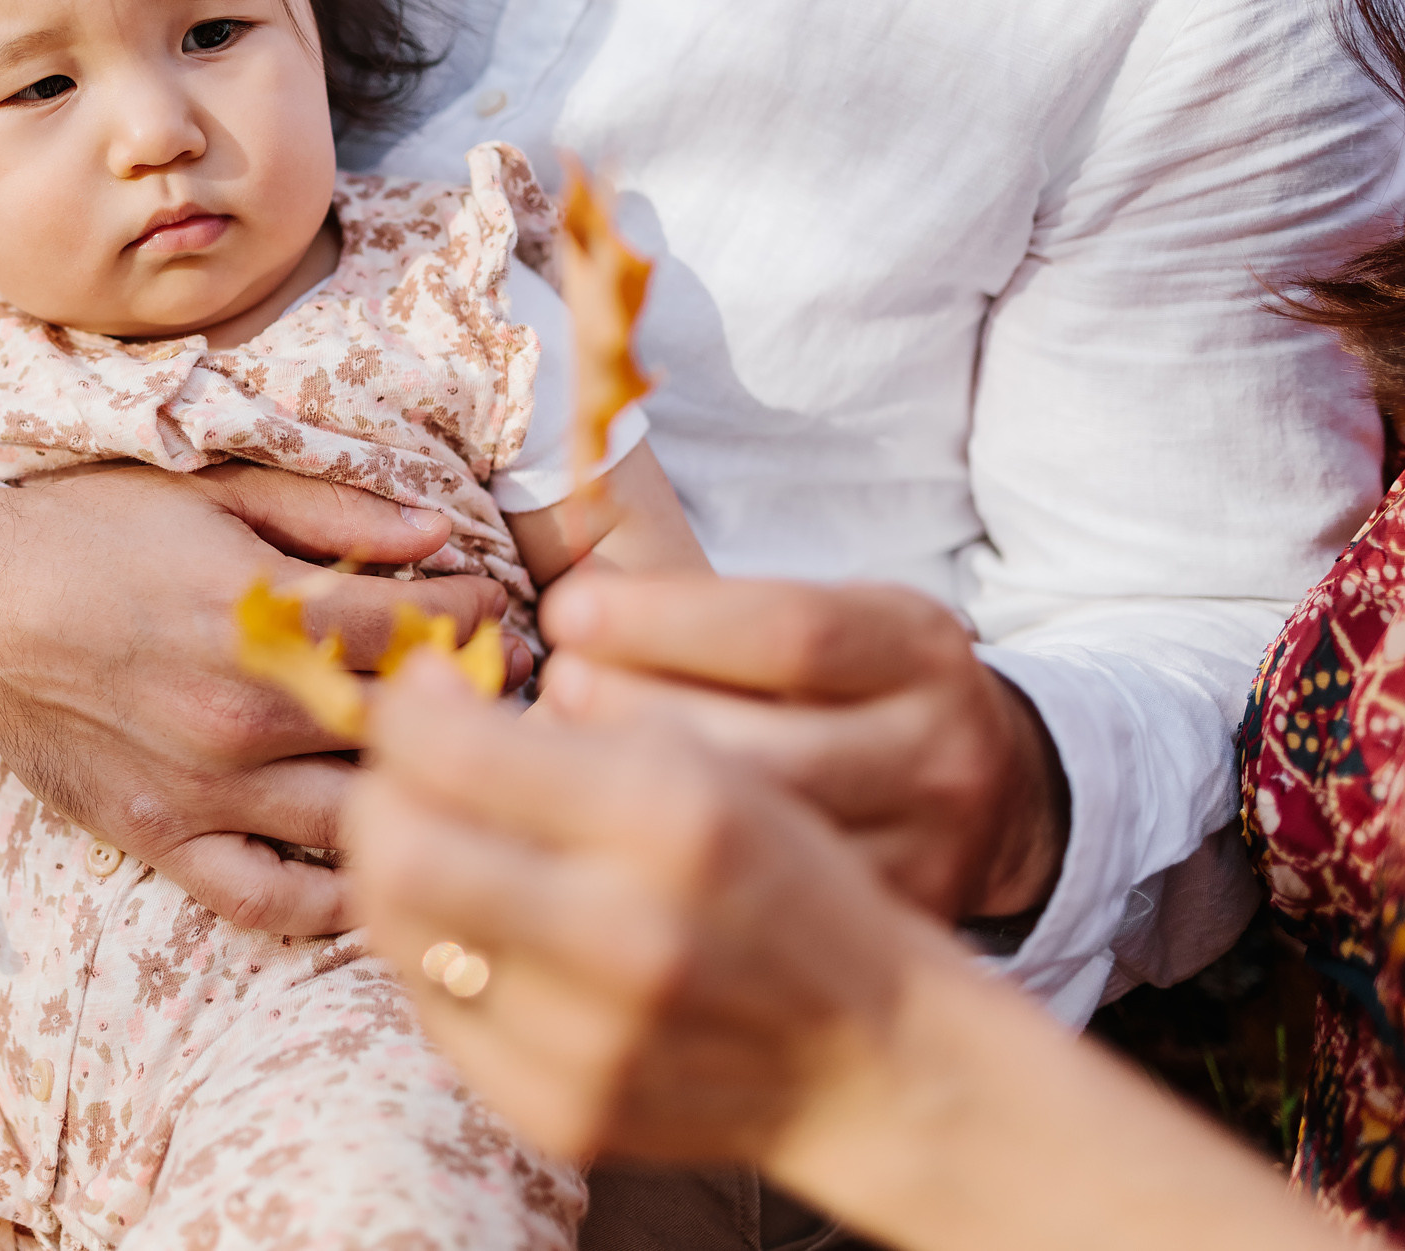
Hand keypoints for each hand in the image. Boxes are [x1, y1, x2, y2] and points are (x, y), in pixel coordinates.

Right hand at [0, 461, 519, 934]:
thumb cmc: (93, 530)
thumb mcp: (213, 489)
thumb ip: (331, 512)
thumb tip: (439, 529)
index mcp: (256, 613)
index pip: (415, 629)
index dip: (475, 614)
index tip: (498, 605)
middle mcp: (239, 712)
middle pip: (405, 728)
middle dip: (472, 704)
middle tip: (504, 688)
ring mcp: (204, 788)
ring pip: (359, 818)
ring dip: (422, 793)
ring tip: (456, 765)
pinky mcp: (163, 840)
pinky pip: (271, 899)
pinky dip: (334, 899)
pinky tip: (375, 863)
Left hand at [347, 651, 937, 1166]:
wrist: (867, 1052)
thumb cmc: (779, 878)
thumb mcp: (709, 762)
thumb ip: (576, 721)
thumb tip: (433, 693)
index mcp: (672, 820)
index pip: (457, 752)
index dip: (409, 711)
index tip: (421, 691)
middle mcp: (628, 935)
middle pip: (400, 851)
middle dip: (378, 792)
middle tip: (402, 769)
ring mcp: (591, 1039)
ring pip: (400, 935)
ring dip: (393, 868)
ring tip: (430, 834)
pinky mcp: (563, 1110)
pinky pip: (435, 1013)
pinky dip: (432, 951)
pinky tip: (472, 918)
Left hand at [537, 576, 1066, 920]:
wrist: (992, 799)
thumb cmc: (846, 690)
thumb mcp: (821, 619)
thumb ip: (713, 618)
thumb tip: (567, 619)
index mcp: (916, 649)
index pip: (794, 632)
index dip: (666, 620)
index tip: (566, 613)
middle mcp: (938, 752)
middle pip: (766, 750)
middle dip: (631, 719)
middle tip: (551, 694)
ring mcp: (927, 855)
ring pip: (760, 846)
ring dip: (633, 805)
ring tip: (554, 771)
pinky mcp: (891, 931)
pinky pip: (764, 920)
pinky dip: (671, 878)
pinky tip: (594, 848)